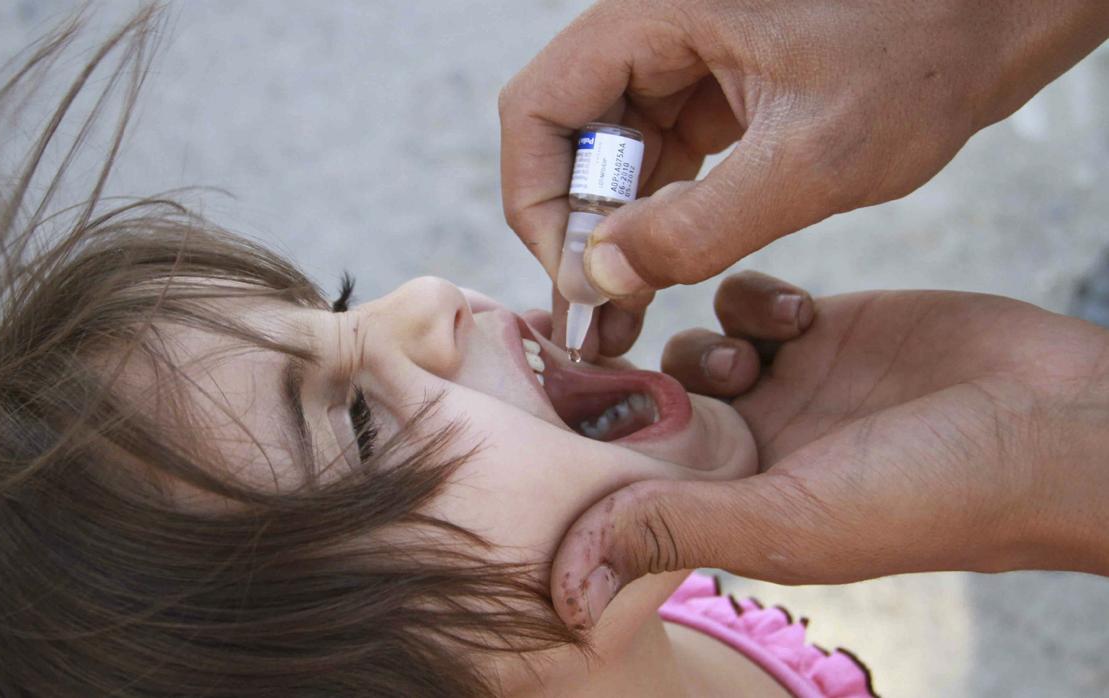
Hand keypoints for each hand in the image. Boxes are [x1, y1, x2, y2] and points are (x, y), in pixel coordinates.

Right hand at [500, 0, 1108, 354]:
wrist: (1000, 15)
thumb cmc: (926, 54)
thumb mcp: (811, 158)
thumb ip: (697, 227)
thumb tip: (600, 277)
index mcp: (657, 14)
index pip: (540, 107)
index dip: (538, 199)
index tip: (574, 277)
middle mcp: (658, 30)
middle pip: (569, 134)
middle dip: (578, 225)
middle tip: (602, 311)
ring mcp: (689, 58)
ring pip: (613, 151)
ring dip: (617, 228)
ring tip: (631, 308)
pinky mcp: (722, 88)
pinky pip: (664, 153)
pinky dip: (660, 212)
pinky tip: (674, 265)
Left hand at [550, 272, 1108, 627]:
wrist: (1051, 419)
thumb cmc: (932, 494)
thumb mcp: (791, 521)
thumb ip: (678, 530)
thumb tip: (567, 584)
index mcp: (731, 507)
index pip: (627, 476)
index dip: (588, 441)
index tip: (547, 399)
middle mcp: (748, 449)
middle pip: (649, 406)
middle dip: (636, 380)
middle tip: (630, 354)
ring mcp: (783, 386)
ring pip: (691, 348)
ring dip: (702, 342)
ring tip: (753, 356)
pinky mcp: (817, 329)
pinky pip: (743, 302)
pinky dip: (751, 300)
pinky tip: (794, 315)